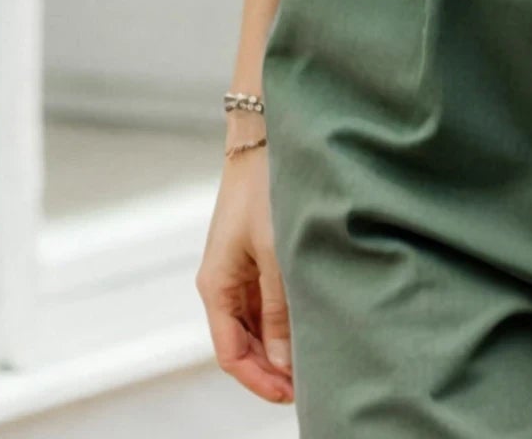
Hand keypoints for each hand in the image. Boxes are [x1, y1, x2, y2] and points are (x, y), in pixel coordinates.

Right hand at [196, 142, 293, 404]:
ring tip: (315, 355)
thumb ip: (279, 310)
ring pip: (256, 325)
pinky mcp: (255, 255)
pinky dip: (284, 318)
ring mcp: (239, 270)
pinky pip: (265, 302)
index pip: (231, 354)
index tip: (292, 395)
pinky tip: (310, 322)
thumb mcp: (276, 254)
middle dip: (272, 368)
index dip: (260, 380)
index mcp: (216, 286)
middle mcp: (223, 283)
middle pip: (243, 344)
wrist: (265, 136)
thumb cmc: (265, 188)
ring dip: (279, 344)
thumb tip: (283, 363)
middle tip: (311, 382)